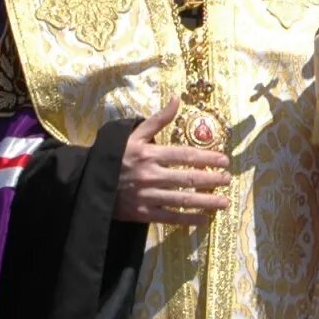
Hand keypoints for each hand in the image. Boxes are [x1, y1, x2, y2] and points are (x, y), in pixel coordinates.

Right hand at [114, 98, 232, 225]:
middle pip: (188, 178)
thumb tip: (177, 99)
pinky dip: (188, 219)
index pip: (185, 155)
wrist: (90, 181)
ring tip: (223, 202)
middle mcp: (150, 175)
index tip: (224, 161)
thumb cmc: (116, 156)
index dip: (207, 158)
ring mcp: (147, 195)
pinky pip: (169, 217)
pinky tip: (204, 219)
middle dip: (211, 180)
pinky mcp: (142, 213)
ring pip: (182, 199)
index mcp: (149, 154)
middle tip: (228, 180)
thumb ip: (158, 120)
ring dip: (205, 201)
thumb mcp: (134, 135)